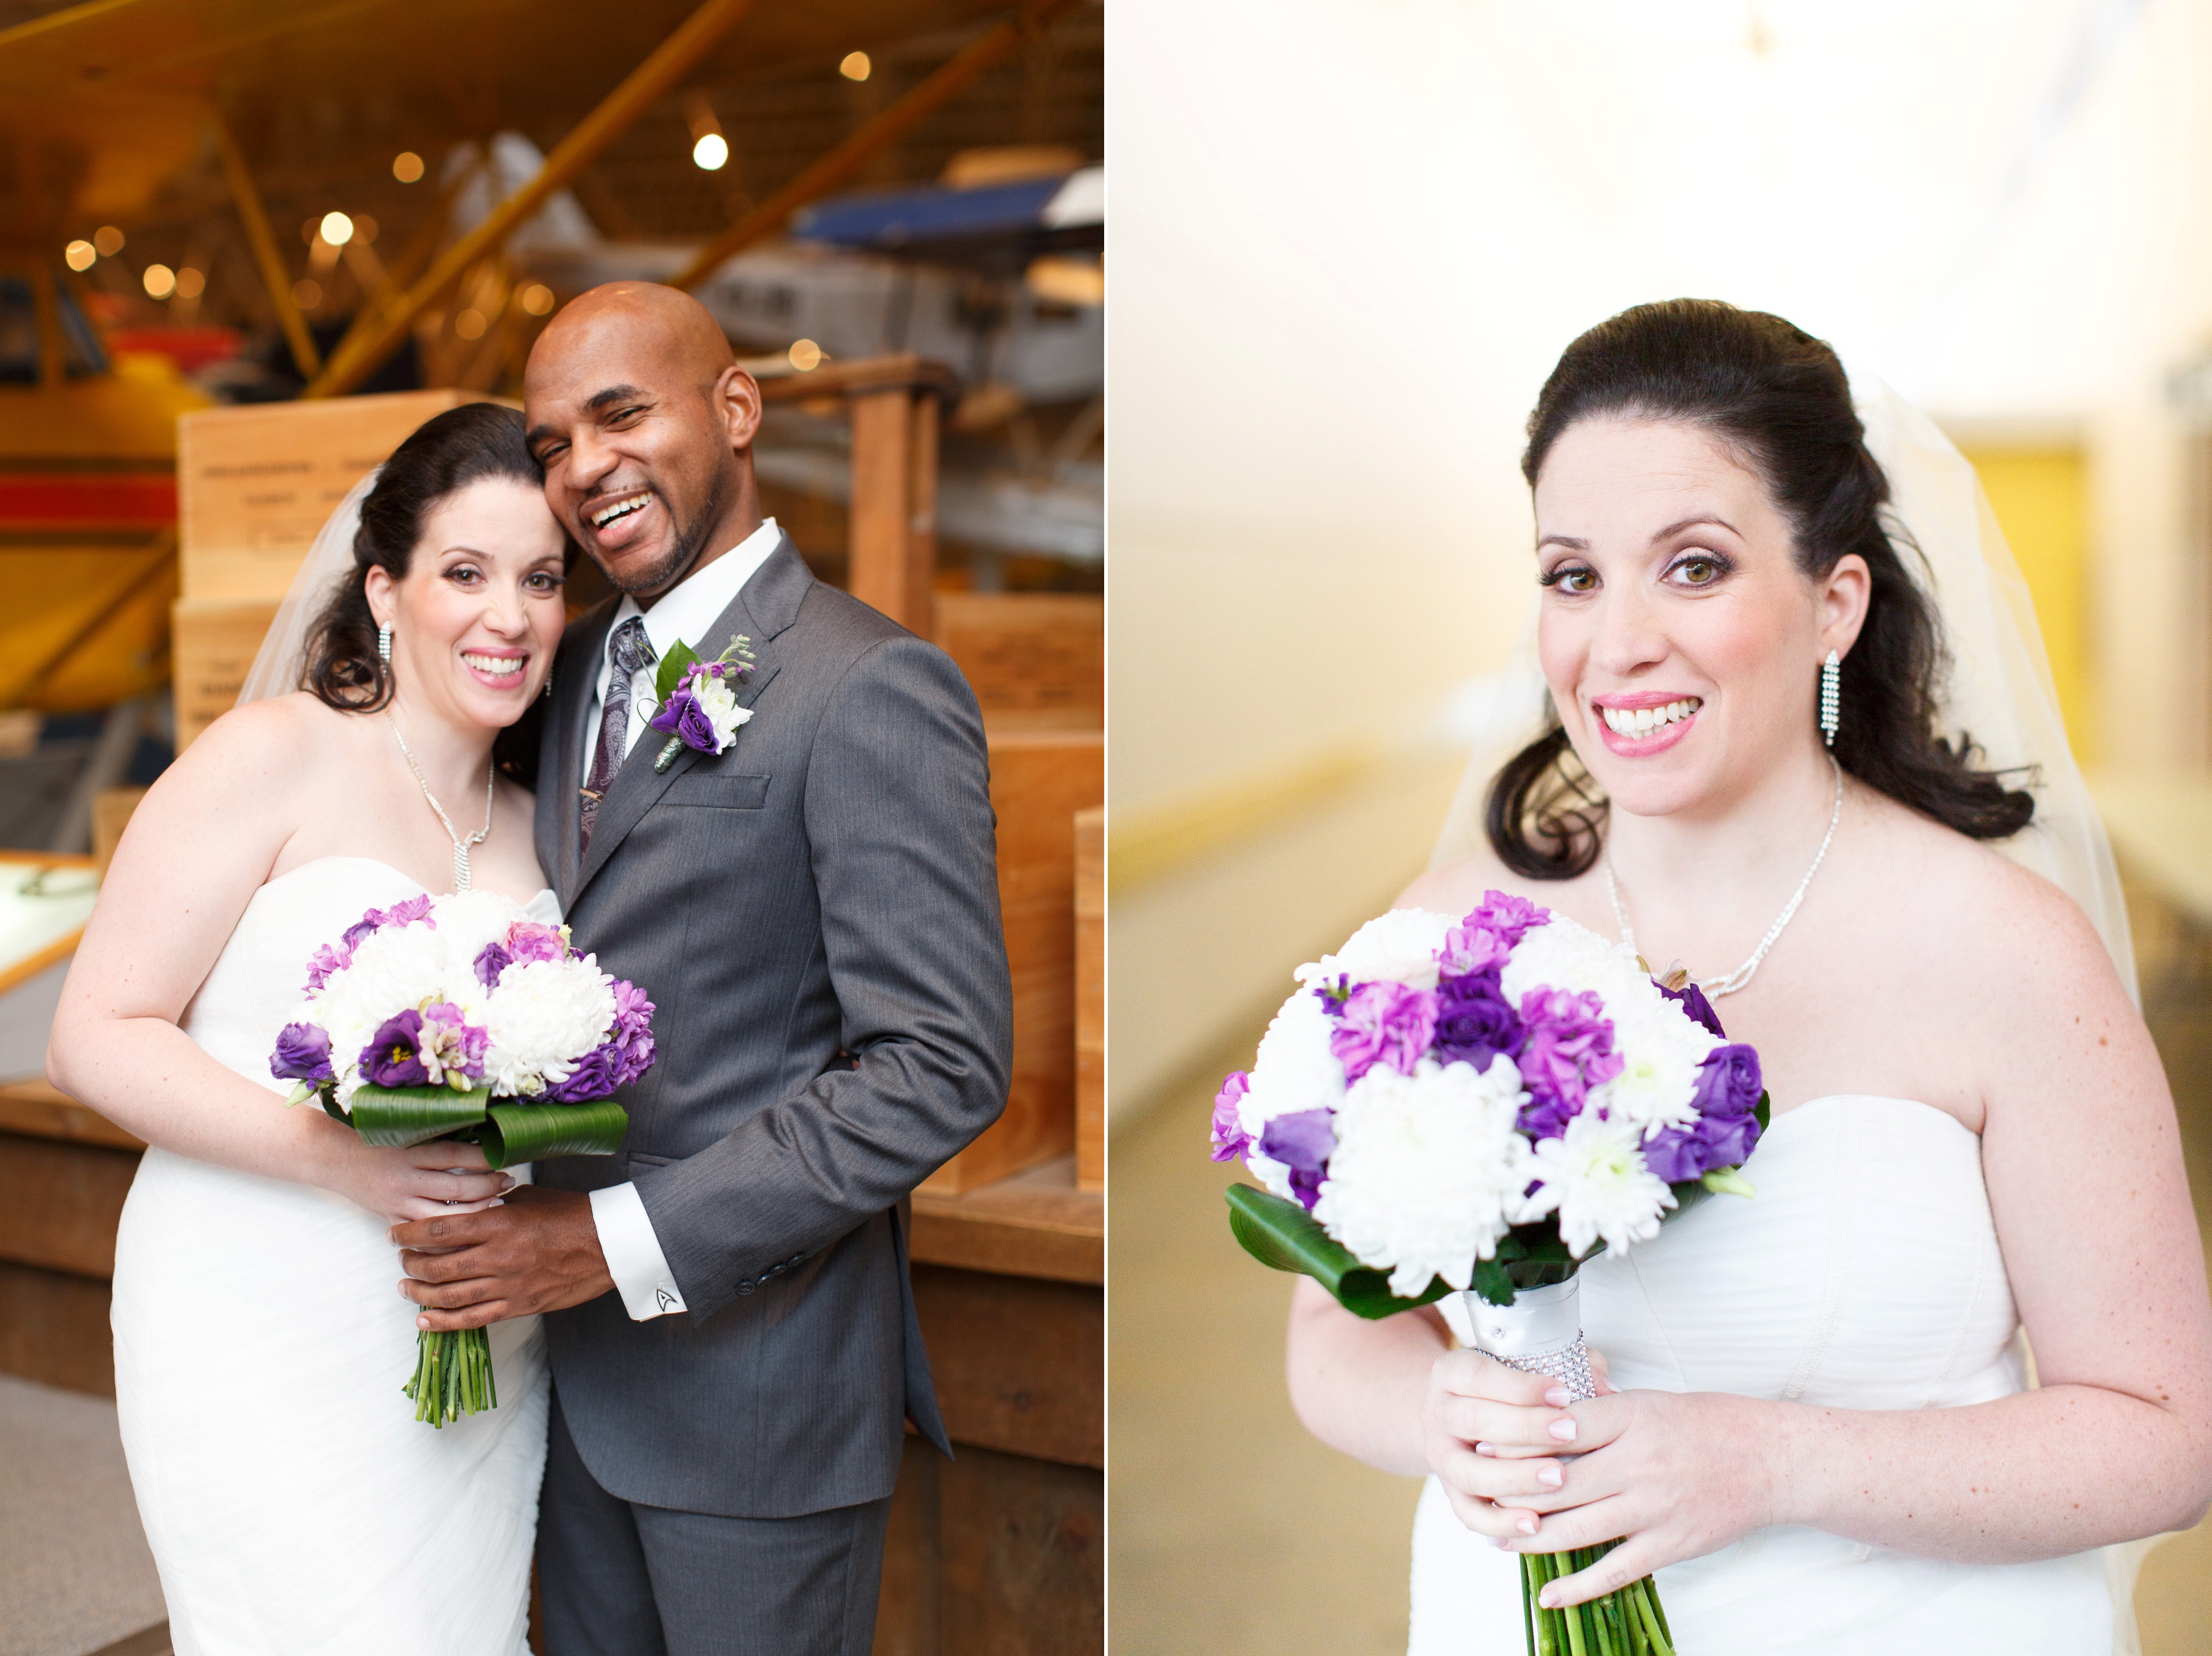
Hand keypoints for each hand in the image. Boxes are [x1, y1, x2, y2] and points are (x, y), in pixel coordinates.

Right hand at [314, 1130, 513, 1223]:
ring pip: (444, 1217)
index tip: (505, 1156)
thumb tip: (483, 1133)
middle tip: (508, 1181)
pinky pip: (424, 1235)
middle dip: (488, 1187)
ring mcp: (397, 1202)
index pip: (454, 1155)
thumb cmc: (372, 1138)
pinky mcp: (391, 1219)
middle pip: (456, 1188)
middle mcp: (403, 1178)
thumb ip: (435, 1135)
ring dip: (475, 1213)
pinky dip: (448, 1235)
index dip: (483, 1157)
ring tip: (497, 1205)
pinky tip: (470, 1232)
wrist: (331, 1157)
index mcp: (408, 1151)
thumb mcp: (403, 1130)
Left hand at [389, 1184, 614, 1329]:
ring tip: (406, 1288)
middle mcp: (498, 1257)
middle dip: (410, 1264)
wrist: (608, 1244)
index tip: (395, 1234)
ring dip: (420, 1294)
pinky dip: (444, 1322)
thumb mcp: (530, 1198)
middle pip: (438, 1266)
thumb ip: (496, 1206)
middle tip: (401, 1260)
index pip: (440, 1229)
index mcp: (499, 1225)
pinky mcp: (518, 1305)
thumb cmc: (571, 1214)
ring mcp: (507, 1285)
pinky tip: (424, 1320)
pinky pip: (473, 1319)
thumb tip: (474, 1207)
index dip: (410, 1233)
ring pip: (449, 1296)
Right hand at [1422, 1347, 1616, 1542]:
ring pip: (1469, 1472)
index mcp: (1453, 1373)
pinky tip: (1536, 1523)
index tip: (1564, 1394)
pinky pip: (1469, 1513)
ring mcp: (1442, 1456)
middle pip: (1473, 1421)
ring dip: (1515, 1478)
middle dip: (1526, 1428)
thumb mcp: (1524, 1365)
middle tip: (1570, 1433)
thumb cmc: (1505, 1388)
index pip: (1479, 1375)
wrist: (1458, 1417)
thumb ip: (1567, 1366)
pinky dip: (1500, 1522)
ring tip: (1558, 1479)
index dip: (1520, 1386)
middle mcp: (1439, 1413)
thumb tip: (1607, 1388)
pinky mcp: (1451, 1492)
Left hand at [1499, 1386, 1783, 1608]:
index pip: (1559, 1428)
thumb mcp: (1649, 1401)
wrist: (1771, 1459)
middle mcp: (1639, 1463)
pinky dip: (1577, 1587)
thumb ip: (1600, 1412)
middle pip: (1558, 1483)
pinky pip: (1615, 1571)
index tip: (1486, 1446)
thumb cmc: (1708, 1425)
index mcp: (1631, 1418)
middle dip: (1514, 1492)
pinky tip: (1548, 1594)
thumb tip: (1545, 1417)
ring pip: (1577, 1529)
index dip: (1517, 1440)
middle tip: (1482, 1496)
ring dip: (1533, 1538)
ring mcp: (1654, 1507)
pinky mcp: (1671, 1545)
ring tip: (1503, 1539)